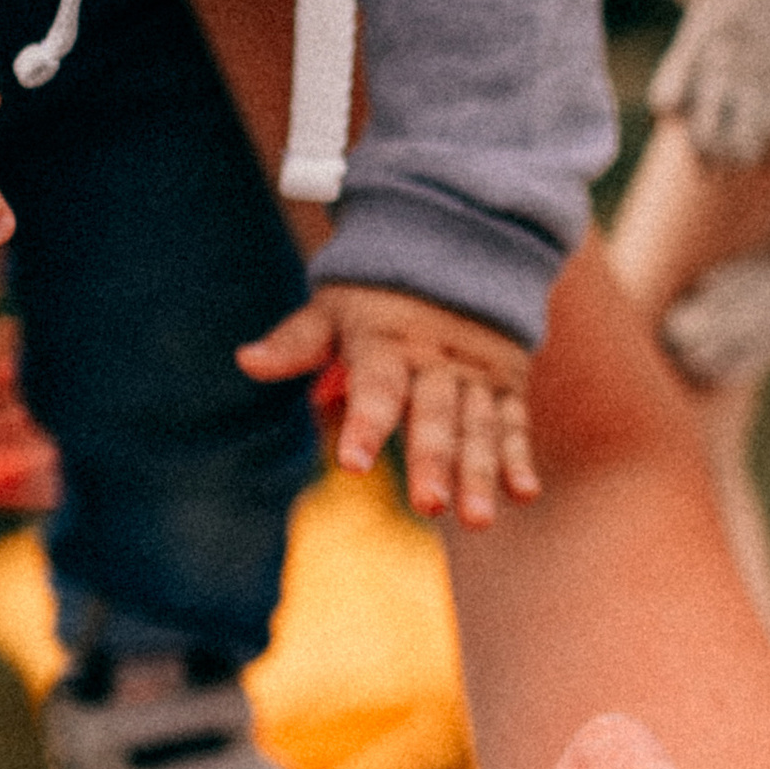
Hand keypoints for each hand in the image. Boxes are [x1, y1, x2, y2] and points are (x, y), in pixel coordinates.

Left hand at [236, 281, 536, 525]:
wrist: (456, 248)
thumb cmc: (375, 296)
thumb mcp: (333, 308)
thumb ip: (296, 341)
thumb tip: (246, 360)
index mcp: (387, 342)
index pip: (376, 386)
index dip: (365, 424)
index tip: (353, 464)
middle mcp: (436, 360)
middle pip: (435, 415)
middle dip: (433, 460)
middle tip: (428, 506)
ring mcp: (475, 373)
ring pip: (478, 427)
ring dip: (480, 473)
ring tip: (476, 520)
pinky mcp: (506, 383)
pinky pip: (513, 423)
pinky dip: (518, 458)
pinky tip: (523, 495)